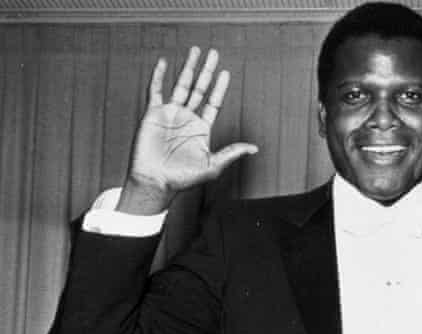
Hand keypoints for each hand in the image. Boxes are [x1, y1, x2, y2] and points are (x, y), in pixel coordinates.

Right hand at [119, 46, 257, 213]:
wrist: (156, 181)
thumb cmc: (183, 178)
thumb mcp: (212, 166)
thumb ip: (232, 153)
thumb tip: (255, 148)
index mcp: (201, 128)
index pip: (213, 102)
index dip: (220, 87)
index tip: (226, 72)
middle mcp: (187, 118)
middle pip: (199, 88)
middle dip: (207, 71)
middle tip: (214, 53)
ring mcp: (170, 114)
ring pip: (181, 85)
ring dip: (188, 67)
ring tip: (195, 50)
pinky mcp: (153, 114)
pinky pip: (155, 90)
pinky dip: (158, 76)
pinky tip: (164, 62)